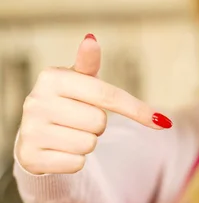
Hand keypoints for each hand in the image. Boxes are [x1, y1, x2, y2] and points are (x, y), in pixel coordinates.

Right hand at [16, 34, 171, 174]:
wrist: (34, 135)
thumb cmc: (67, 102)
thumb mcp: (78, 81)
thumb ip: (88, 63)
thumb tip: (91, 39)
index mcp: (52, 77)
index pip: (107, 94)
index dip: (136, 109)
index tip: (162, 121)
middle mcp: (37, 101)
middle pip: (99, 122)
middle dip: (97, 125)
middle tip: (80, 120)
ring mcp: (31, 130)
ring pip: (89, 144)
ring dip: (86, 143)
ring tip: (69, 133)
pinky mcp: (31, 157)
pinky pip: (77, 164)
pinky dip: (76, 161)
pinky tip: (61, 150)